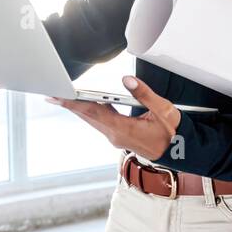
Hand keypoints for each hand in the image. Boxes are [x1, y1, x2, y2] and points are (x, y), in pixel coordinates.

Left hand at [46, 75, 180, 161]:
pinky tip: (86, 103)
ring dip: (78, 108)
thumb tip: (126, 80)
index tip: (57, 96)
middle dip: (69, 104)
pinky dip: (90, 111)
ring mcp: (116, 137)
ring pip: (92, 119)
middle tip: (51, 93)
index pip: (92, 111)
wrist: (180, 152)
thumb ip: (144, 93)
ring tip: (63, 97)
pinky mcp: (119, 136)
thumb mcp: (164, 110)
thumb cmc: (173, 132)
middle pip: (87, 116)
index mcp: (123, 129)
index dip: (73, 103)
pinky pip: (100, 122)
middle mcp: (115, 135)